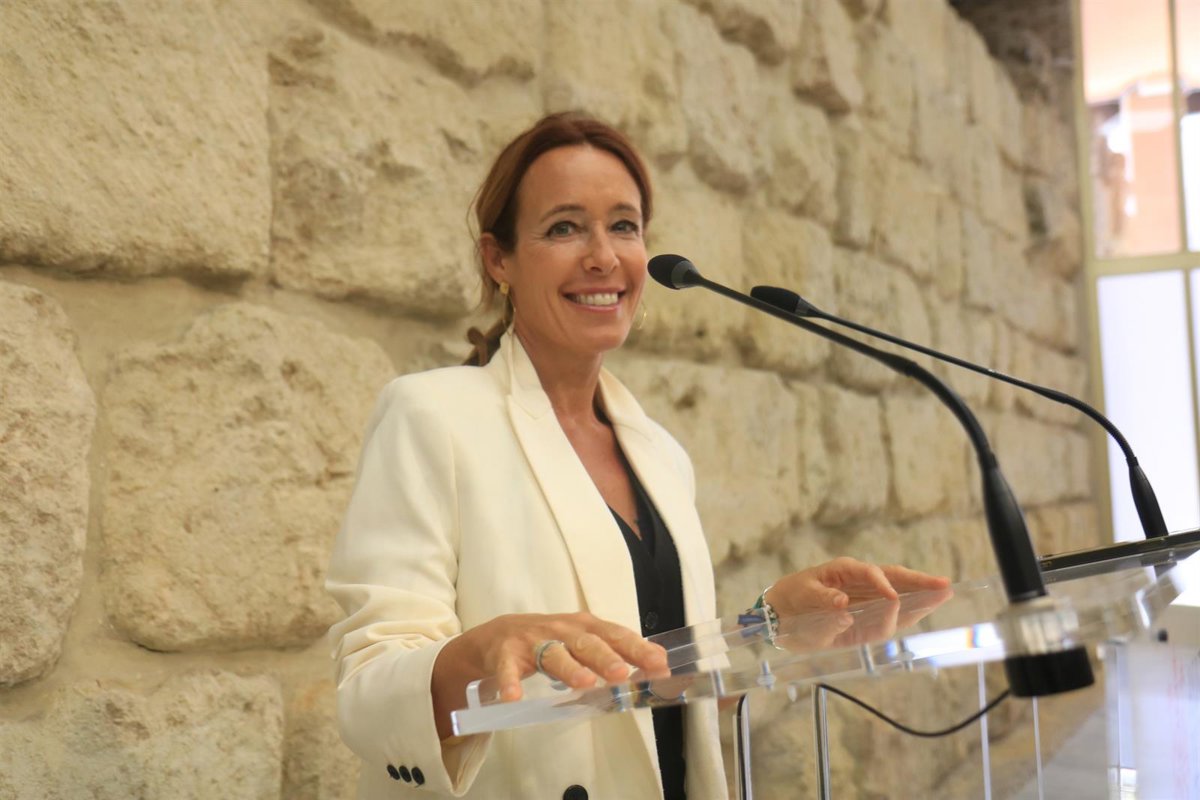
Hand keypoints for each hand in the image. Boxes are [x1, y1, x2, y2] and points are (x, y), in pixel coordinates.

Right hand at [432, 612, 666, 738]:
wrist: (497, 634)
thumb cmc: (551, 639)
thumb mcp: (583, 640)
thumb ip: (617, 651)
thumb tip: (659, 663)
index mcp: (584, 626)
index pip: (615, 635)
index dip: (637, 649)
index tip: (658, 664)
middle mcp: (561, 629)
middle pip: (586, 643)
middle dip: (605, 657)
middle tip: (621, 673)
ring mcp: (532, 641)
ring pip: (553, 654)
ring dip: (569, 668)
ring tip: (584, 683)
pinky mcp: (505, 655)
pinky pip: (507, 670)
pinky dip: (510, 683)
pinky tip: (514, 697)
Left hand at [766, 557, 950, 617]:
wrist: (780, 612)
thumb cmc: (792, 597)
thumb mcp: (803, 596)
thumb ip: (822, 602)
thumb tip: (842, 607)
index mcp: (844, 570)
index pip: (871, 573)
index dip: (883, 585)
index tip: (893, 599)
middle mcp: (860, 581)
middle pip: (894, 578)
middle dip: (918, 582)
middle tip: (944, 585)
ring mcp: (865, 598)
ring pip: (898, 594)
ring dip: (920, 595)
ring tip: (944, 594)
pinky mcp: (865, 616)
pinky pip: (889, 614)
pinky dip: (906, 613)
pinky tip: (924, 610)